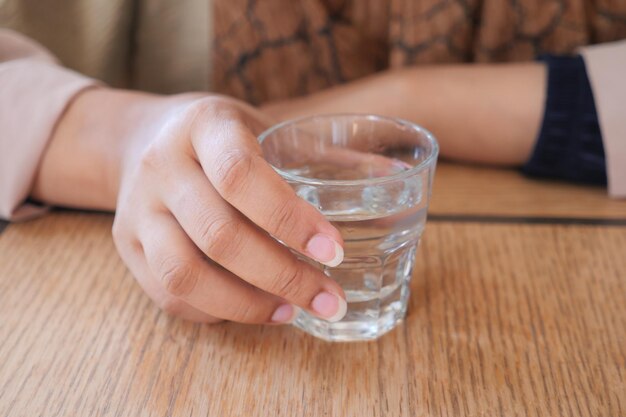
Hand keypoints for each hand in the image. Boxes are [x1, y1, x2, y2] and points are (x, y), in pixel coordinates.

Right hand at [111, 96, 346, 322]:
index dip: (290, 218)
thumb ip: (326, 156)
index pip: (240, 174)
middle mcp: (162, 165)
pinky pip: (167, 294)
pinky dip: (216, 311)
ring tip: (292, 311)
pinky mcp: (126, 244)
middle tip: (329, 299)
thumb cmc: (220, 136)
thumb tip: (395, 178)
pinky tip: (255, 309)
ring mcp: (138, 208)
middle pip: (218, 234)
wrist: (141, 137)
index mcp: (203, 125)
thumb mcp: (267, 127)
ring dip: (246, 304)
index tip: (334, 252)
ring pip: (184, 274)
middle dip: (282, 276)